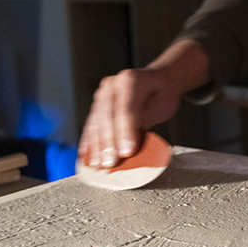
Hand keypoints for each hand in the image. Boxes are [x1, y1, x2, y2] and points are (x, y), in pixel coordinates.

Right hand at [78, 39, 210, 167]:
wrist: (157, 81)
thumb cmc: (161, 95)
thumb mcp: (161, 107)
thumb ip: (144, 123)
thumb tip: (130, 145)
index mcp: (131, 80)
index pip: (126, 109)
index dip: (125, 132)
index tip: (126, 152)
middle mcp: (112, 85)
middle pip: (107, 116)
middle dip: (108, 143)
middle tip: (110, 163)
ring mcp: (102, 94)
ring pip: (96, 122)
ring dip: (95, 146)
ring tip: (97, 165)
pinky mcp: (97, 105)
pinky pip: (91, 125)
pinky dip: (88, 142)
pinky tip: (86, 157)